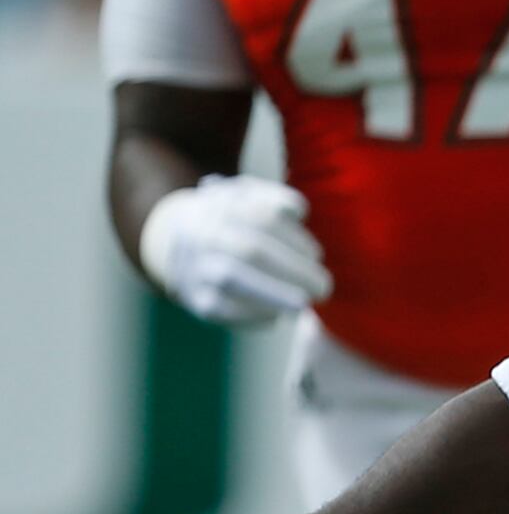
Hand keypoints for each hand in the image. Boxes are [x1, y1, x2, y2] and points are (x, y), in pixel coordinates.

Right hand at [141, 175, 330, 324]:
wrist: (180, 242)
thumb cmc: (234, 220)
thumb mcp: (251, 197)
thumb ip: (277, 198)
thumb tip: (297, 211)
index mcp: (222, 204)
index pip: (265, 218)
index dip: (296, 239)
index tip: (317, 255)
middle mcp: (204, 233)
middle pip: (251, 250)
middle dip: (293, 270)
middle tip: (324, 288)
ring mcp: (195, 264)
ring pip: (231, 278)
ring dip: (273, 294)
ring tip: (303, 305)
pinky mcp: (195, 297)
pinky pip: (221, 307)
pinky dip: (252, 314)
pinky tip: (277, 316)